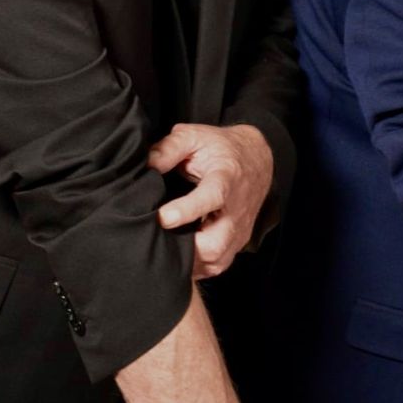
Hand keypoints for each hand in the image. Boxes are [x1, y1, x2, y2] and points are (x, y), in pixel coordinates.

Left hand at [148, 122, 272, 277]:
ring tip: (166, 250)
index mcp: (226, 178)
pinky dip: (198, 267)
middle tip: (159, 241)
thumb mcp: (195, 136)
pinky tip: (180, 257)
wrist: (256, 159)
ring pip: (217, 261)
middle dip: (186, 249)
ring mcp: (239, 229)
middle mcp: (236, 208)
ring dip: (190, 261)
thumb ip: (169, 148)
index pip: (211, 198)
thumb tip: (147, 165)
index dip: (187, 210)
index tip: (163, 218)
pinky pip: (219, 265)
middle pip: (216, 243)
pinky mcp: (238, 241)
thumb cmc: (220, 148)